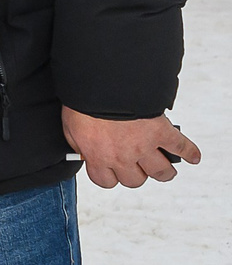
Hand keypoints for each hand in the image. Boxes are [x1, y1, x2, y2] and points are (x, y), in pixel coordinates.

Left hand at [64, 108, 200, 189]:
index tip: (112, 170)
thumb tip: (84, 153)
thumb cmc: (84, 103)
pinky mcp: (161, 133)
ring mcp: (144, 146)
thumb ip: (79, 145)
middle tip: (137, 166)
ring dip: (163, 171)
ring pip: (161, 172)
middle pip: (135, 180)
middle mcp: (123, 157)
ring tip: (165, 169)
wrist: (102, 83)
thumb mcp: (71, 128)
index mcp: (99, 156)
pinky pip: (181, 148)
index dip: (110, 175)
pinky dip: (190, 153)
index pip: (106, 181)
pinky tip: (192, 157)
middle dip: (135, 174)